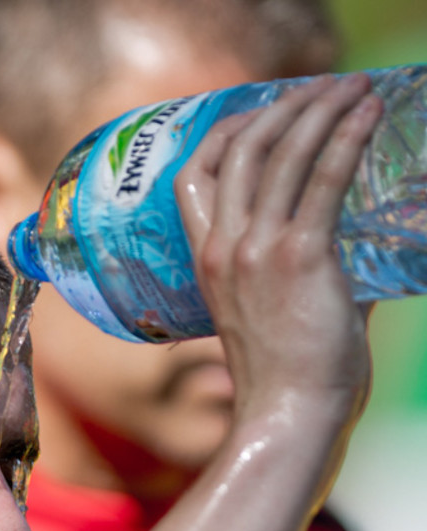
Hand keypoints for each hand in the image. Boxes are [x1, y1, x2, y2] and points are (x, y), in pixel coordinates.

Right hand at [175, 73, 382, 424]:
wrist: (287, 414)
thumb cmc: (283, 373)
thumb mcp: (266, 311)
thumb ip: (296, 270)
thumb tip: (353, 245)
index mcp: (207, 259)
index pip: (193, 176)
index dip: (224, 133)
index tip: (260, 114)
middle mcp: (223, 246)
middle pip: (237, 150)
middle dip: (281, 107)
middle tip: (319, 89)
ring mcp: (256, 250)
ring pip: (282, 155)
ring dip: (320, 110)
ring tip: (351, 86)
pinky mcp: (299, 258)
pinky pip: (324, 181)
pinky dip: (348, 140)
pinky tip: (368, 114)